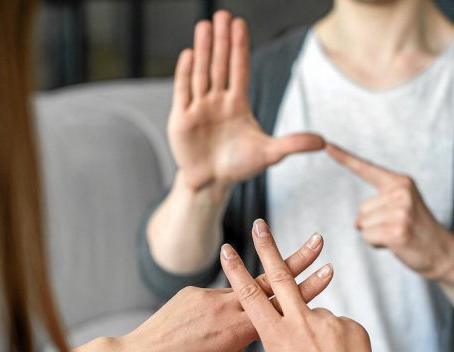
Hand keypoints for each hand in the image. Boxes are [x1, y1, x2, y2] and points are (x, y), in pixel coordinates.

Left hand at [115, 231, 332, 351]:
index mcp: (238, 329)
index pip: (281, 305)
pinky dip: (216, 308)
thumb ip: (239, 342)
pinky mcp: (191, 291)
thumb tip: (246, 328)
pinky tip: (201, 325)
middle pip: (269, 281)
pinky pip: (214, 296)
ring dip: (249, 290)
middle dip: (296, 260)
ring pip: (240, 288)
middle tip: (316, 241)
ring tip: (242, 308)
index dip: (307, 288)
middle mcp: (226, 306)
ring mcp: (207, 295)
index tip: (326, 273)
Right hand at [168, 10, 323, 191]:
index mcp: (238, 104)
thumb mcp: (268, 154)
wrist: (210, 182)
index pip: (239, 70)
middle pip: (220, 65)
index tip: (240, 23)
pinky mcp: (181, 118)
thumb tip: (323, 141)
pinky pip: (183, 91)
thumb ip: (292, 144)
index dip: (240, 47)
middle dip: (222, 40)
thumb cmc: (238, 166)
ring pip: (201, 73)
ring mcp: (199, 108)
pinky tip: (189, 54)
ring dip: (203, 49)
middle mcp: (218, 101)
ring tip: (205, 25)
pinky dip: (185, 73)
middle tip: (222, 15)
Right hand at [221, 219, 385, 351]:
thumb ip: (283, 345)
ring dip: (315, 331)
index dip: (236, 271)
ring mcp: (329, 323)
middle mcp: (300, 324)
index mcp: (276, 338)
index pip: (249, 295)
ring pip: (314, 312)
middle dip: (267, 247)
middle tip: (260, 225)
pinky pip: (338, 326)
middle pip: (279, 276)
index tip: (228, 250)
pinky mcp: (353, 327)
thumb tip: (289, 332)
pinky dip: (335, 341)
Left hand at [326, 143, 453, 281]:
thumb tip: (357, 222)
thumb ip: (376, 204)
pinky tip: (395, 243)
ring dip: (375, 234)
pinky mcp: (396, 230)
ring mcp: (400, 211)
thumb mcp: (400, 206)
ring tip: (397, 234)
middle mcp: (401, 192)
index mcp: (400, 182)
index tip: (326, 145)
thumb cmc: (415, 229)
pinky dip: (376, 244)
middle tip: (397, 227)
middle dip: (373, 222)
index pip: (366, 168)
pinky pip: (367, 236)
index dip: (344, 158)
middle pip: (361, 209)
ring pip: (362, 224)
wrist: (442, 252)